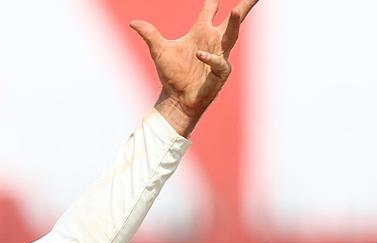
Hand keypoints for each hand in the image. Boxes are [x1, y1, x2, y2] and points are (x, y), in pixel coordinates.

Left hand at [130, 0, 258, 136]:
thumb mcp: (159, 50)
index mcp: (201, 32)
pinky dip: (210, 58)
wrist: (175, 98)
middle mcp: (213, 41)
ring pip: (232, 36)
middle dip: (243, 6)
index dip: (212, 1)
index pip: (209, 11)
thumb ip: (149, 35)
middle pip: (232, 20)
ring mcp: (219, 55)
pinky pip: (219, 63)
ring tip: (237, 10)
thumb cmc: (172, 74)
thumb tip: (133, 22)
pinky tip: (200, 54)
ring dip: (235, 24)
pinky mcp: (220, 72)